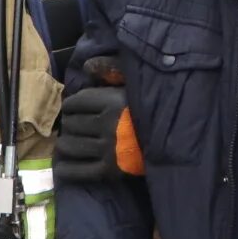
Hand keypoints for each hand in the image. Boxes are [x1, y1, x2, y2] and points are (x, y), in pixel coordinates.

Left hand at [55, 55, 143, 180]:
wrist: (176, 138)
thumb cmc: (154, 107)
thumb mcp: (135, 82)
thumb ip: (112, 71)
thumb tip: (86, 66)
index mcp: (111, 102)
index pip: (76, 103)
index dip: (71, 105)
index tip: (73, 108)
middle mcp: (106, 125)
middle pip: (72, 124)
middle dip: (69, 124)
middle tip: (73, 126)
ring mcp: (107, 149)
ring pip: (71, 146)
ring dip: (65, 144)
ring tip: (68, 143)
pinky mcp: (109, 171)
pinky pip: (78, 171)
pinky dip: (66, 169)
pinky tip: (61, 166)